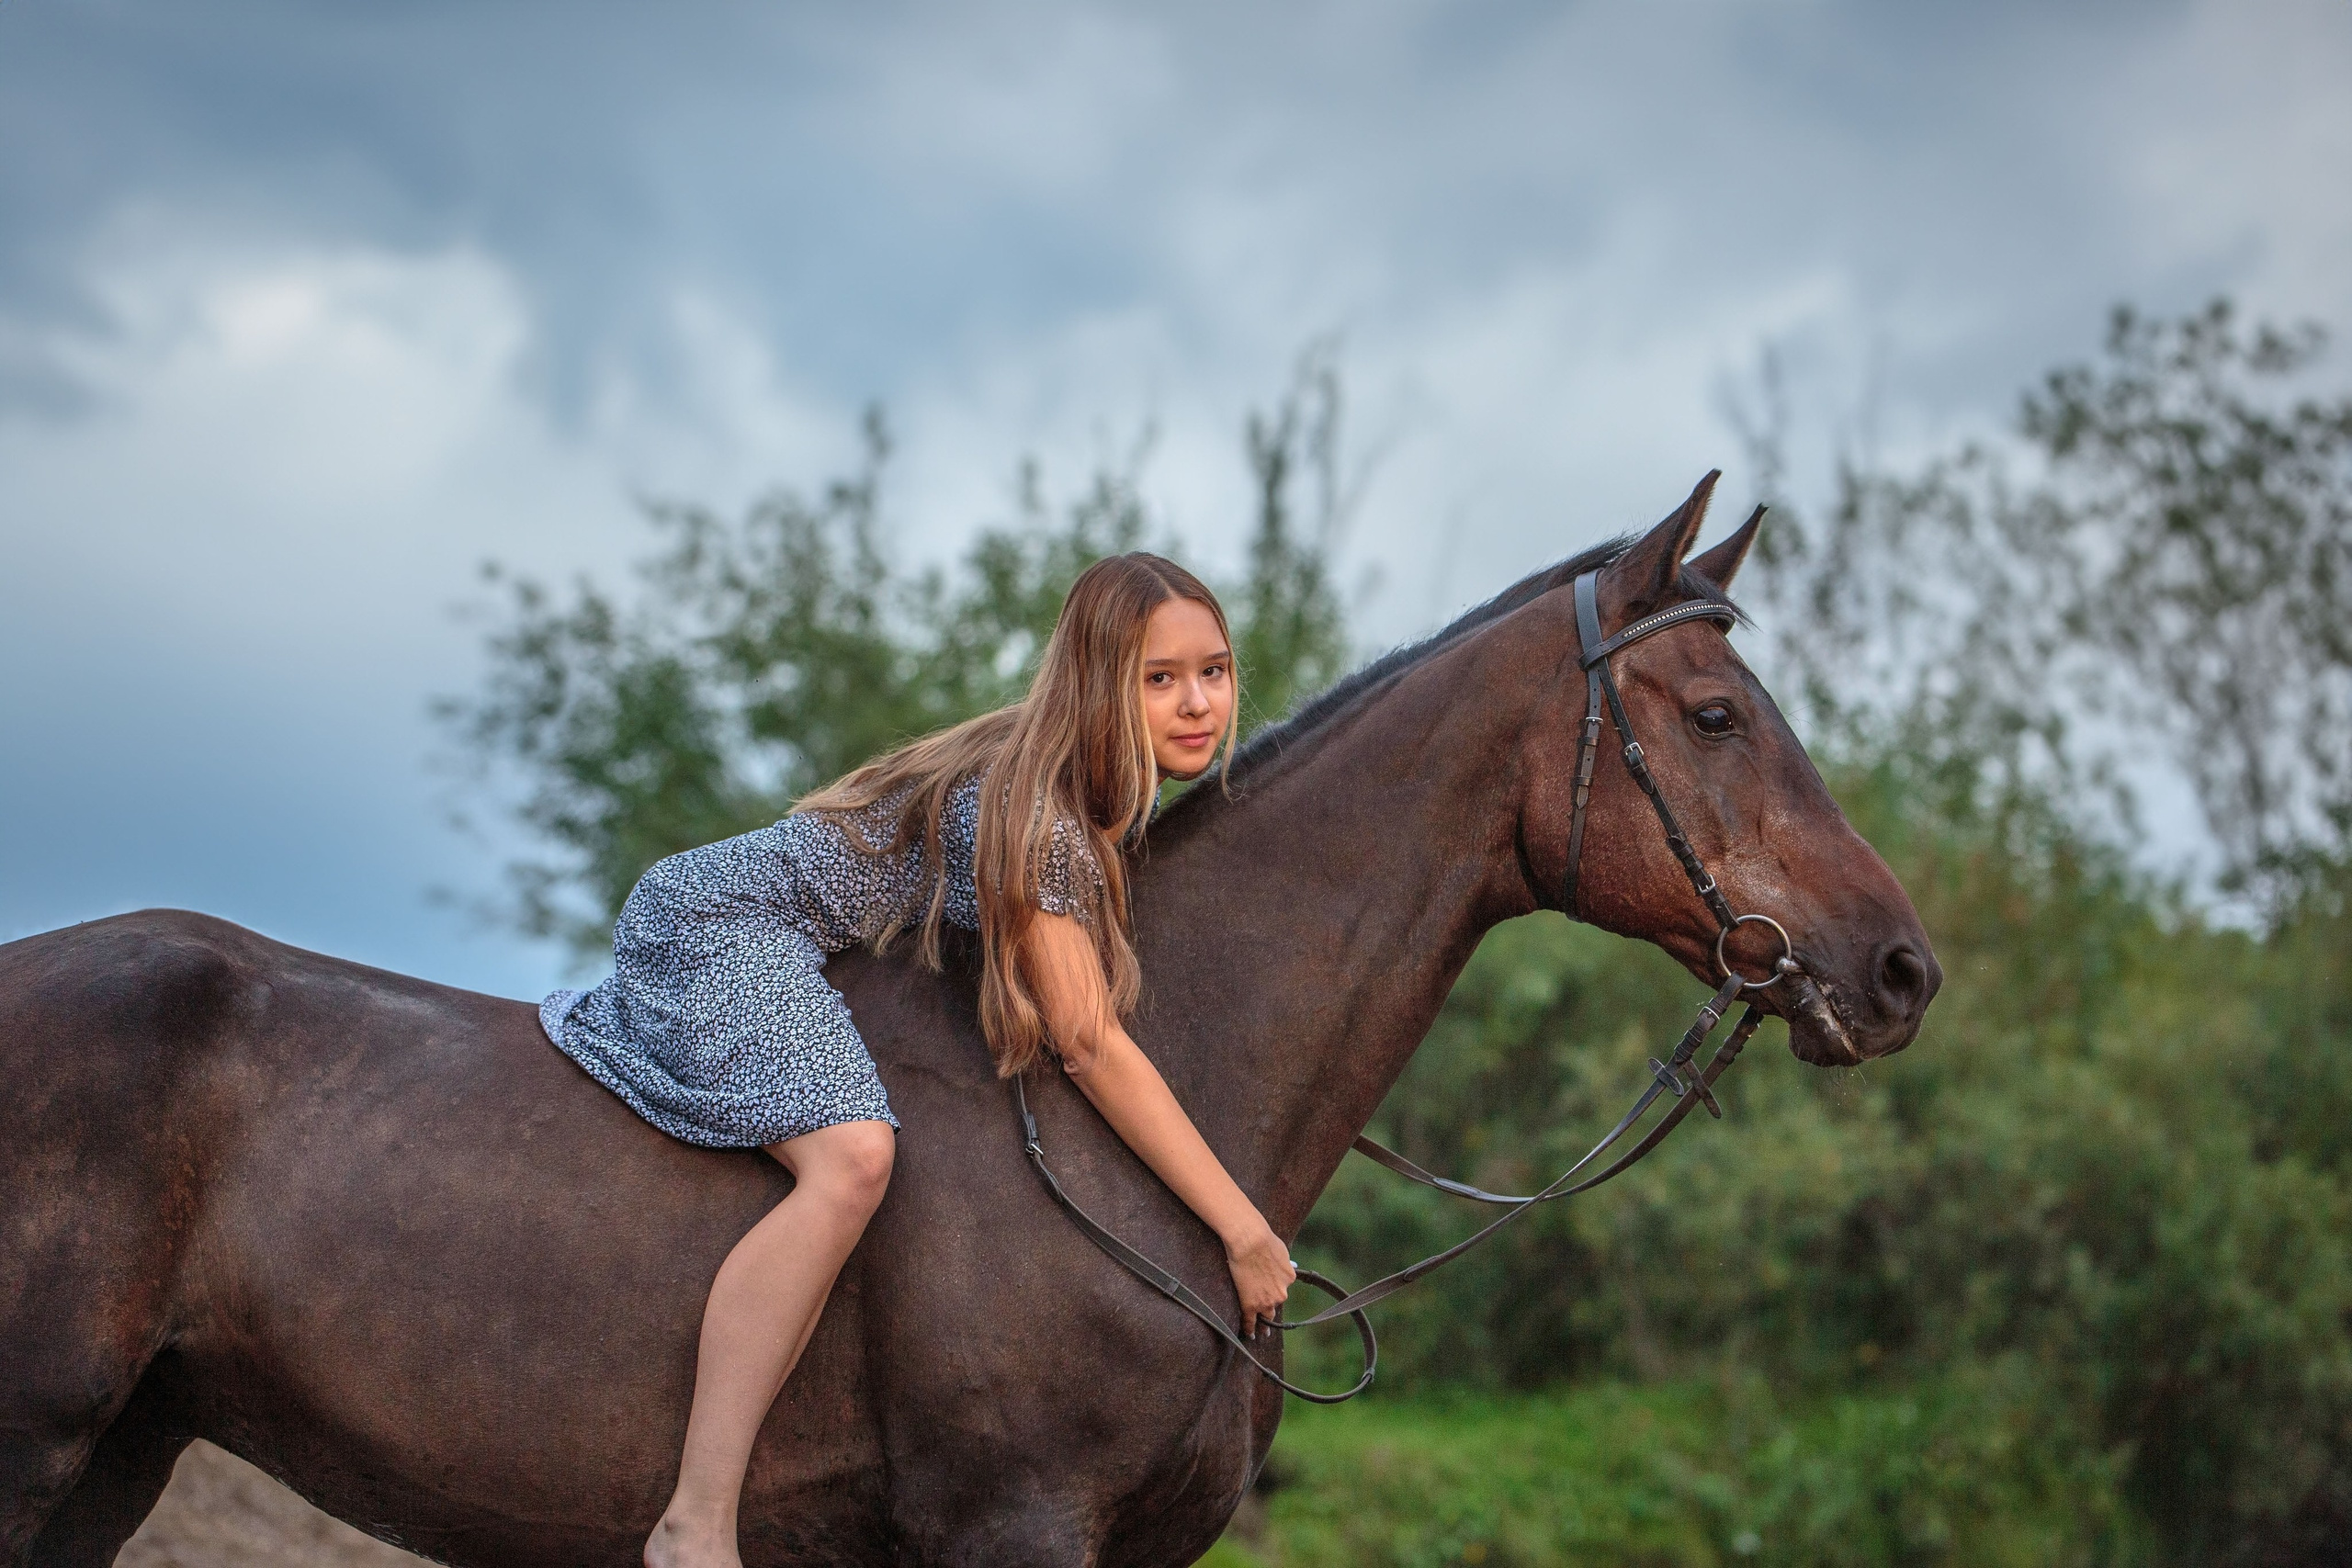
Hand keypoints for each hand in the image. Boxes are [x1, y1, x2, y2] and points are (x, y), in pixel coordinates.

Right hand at [1224, 1223, 1296, 1337]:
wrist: (1250, 1242)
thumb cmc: (1264, 1241)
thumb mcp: (1282, 1250)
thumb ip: (1285, 1261)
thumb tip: (1292, 1265)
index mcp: (1289, 1278)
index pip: (1282, 1288)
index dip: (1275, 1290)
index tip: (1273, 1296)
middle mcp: (1281, 1293)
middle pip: (1276, 1304)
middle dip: (1271, 1308)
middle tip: (1270, 1322)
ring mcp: (1265, 1301)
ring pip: (1266, 1315)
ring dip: (1264, 1324)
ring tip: (1261, 1334)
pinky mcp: (1250, 1305)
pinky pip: (1251, 1321)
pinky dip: (1250, 1329)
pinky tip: (1250, 1334)